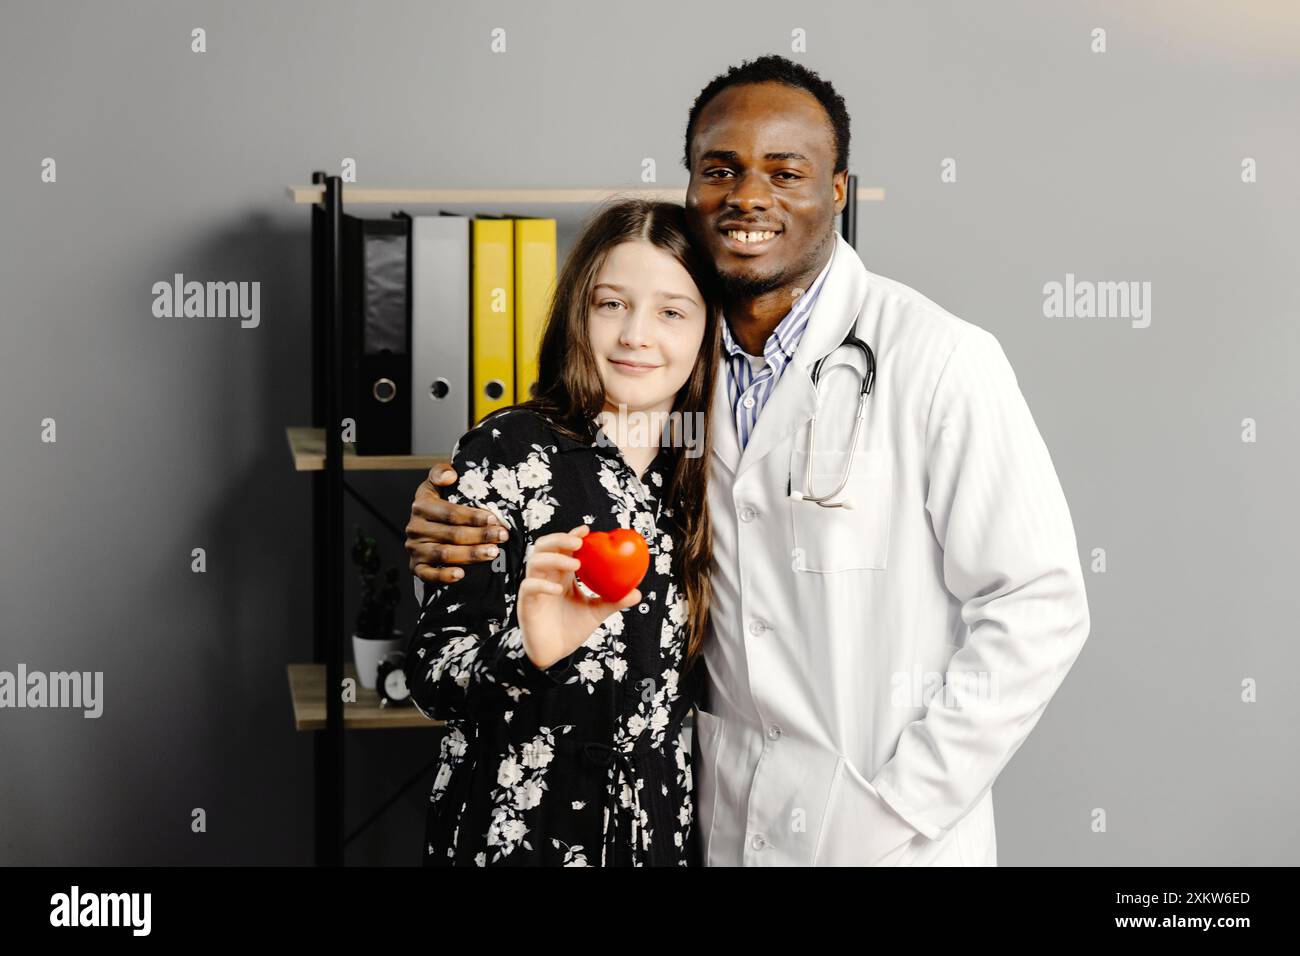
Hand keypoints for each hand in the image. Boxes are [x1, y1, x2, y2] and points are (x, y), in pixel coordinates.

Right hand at [405, 462, 508, 584]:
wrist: (425, 526)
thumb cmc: (439, 502)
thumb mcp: (437, 483)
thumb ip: (440, 472)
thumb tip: (450, 476)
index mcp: (421, 505)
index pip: (450, 512)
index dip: (473, 516)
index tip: (494, 519)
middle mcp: (415, 527)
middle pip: (452, 534)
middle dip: (480, 536)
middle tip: (501, 536)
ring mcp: (415, 548)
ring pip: (445, 553)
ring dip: (471, 554)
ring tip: (493, 552)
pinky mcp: (416, 566)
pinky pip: (428, 574)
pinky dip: (444, 575)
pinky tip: (461, 574)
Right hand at [517, 526, 640, 670]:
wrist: (554, 654)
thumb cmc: (571, 628)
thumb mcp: (595, 612)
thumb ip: (613, 601)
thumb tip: (638, 593)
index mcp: (561, 574)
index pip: (562, 547)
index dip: (571, 535)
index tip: (586, 530)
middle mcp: (546, 576)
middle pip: (544, 547)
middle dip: (559, 539)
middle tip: (578, 542)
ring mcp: (534, 588)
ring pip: (535, 562)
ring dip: (554, 558)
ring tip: (575, 564)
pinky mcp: (526, 603)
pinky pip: (529, 587)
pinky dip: (542, 585)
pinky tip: (558, 589)